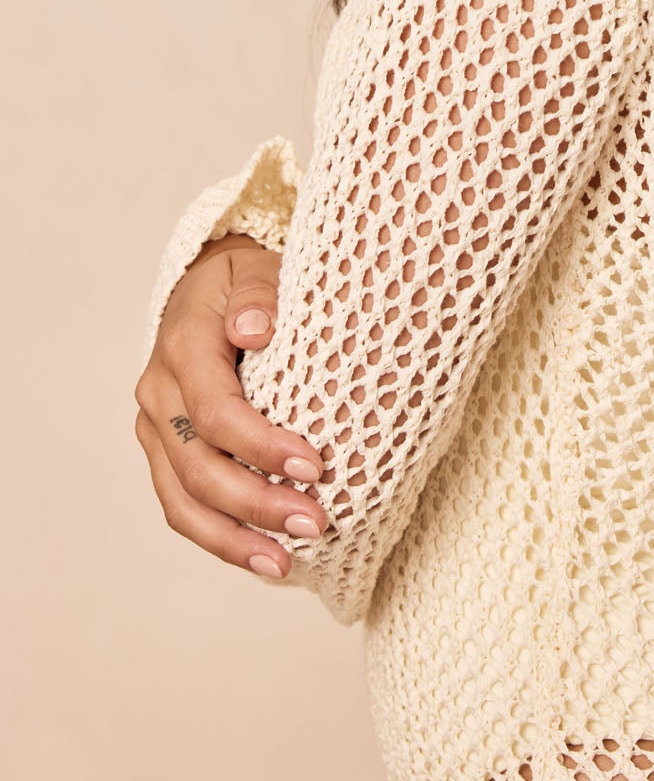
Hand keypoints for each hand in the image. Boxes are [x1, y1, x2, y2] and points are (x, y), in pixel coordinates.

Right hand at [133, 232, 329, 580]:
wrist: (211, 286)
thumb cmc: (245, 279)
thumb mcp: (256, 269)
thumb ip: (257, 297)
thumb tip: (252, 331)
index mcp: (182, 347)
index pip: (216, 412)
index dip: (262, 447)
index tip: (315, 468)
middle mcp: (159, 393)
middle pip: (198, 468)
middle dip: (256, 504)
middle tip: (315, 525)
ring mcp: (156, 427)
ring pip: (181, 501)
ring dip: (233, 540)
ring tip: (284, 565)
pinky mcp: (164, 451)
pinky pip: (183, 505)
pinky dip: (219, 537)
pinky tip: (262, 557)